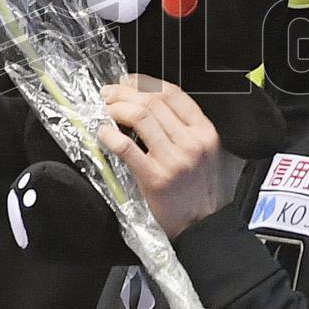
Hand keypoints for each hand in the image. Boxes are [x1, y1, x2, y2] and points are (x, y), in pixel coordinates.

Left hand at [98, 74, 229, 238]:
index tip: (127, 82)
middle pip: (152, 102)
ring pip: (140, 117)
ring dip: (116, 109)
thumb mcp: (204, 152)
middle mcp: (191, 142)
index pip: (172, 93)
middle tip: (107, 94)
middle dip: (123, 93)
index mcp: (204, 131)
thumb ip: (184, 128)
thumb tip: (147, 106)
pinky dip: (110, 135)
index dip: (143, 82)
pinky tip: (103, 133)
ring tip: (104, 110)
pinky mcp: (155, 178)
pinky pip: (127, 147)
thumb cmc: (200, 190)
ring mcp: (174, 160)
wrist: (203, 226)